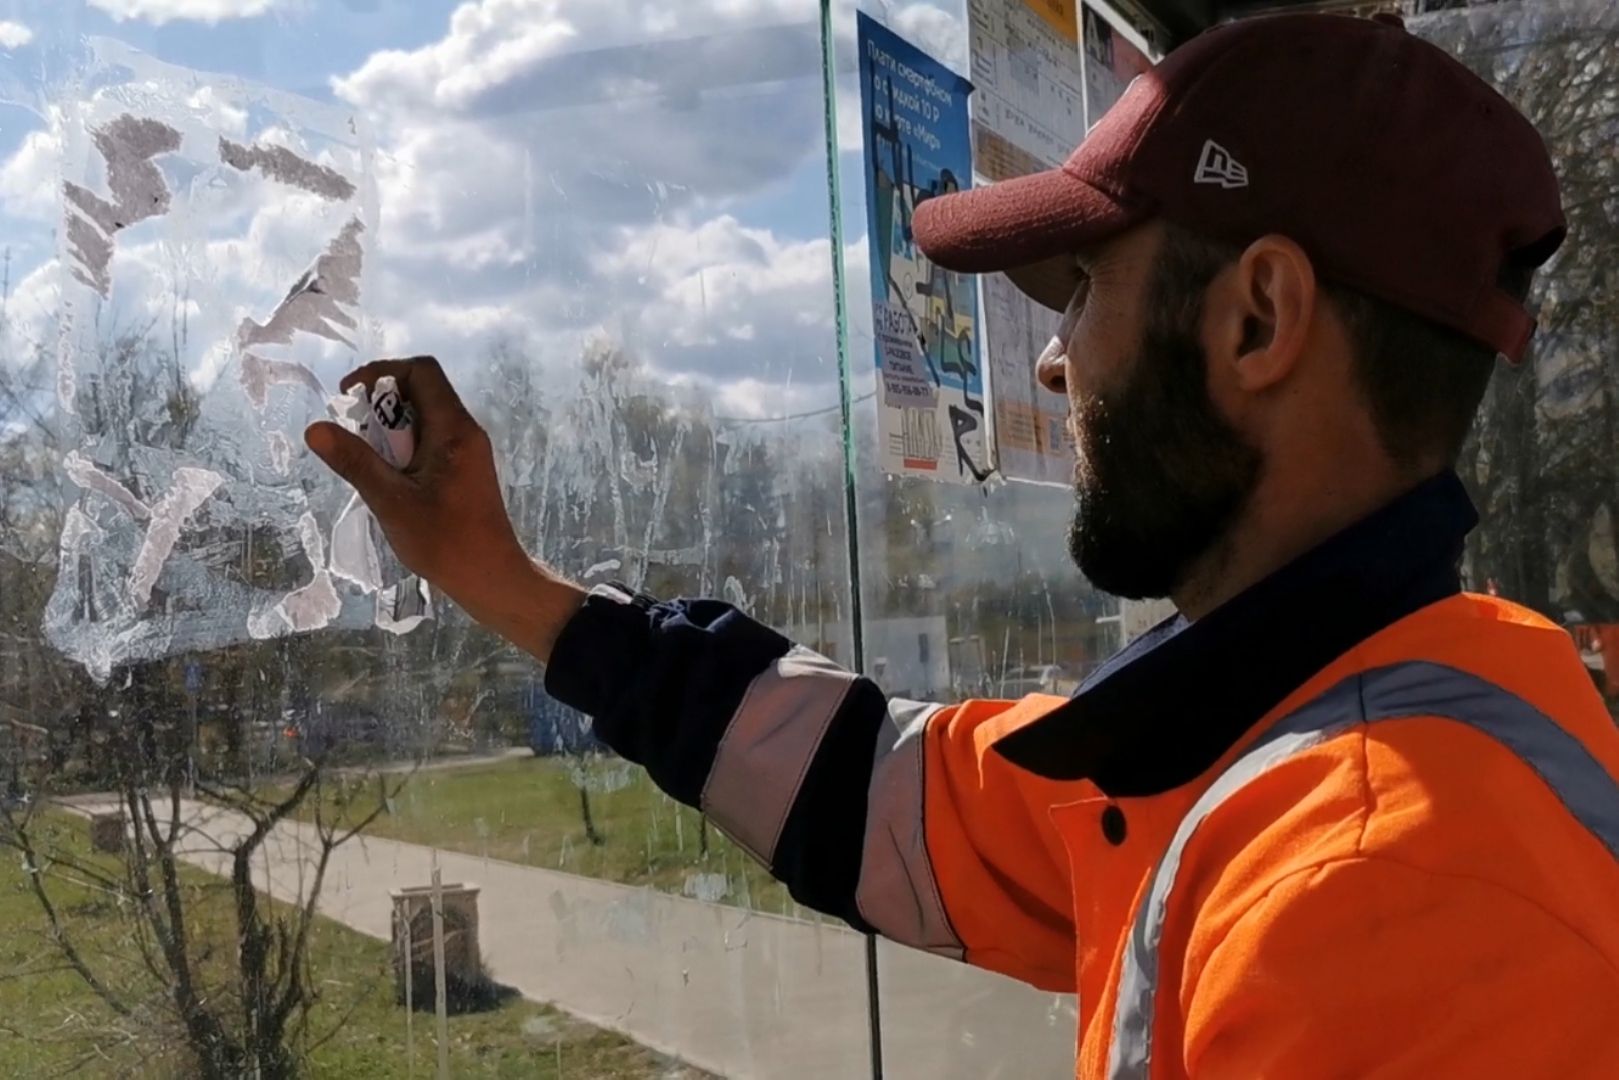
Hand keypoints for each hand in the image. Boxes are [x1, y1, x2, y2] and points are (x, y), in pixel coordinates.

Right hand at [304, 356, 582, 660]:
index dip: (382, 371)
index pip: (422, 370)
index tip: (349, 395)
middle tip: (353, 431)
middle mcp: (465, 431)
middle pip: (422, 390)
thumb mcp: (391, 501)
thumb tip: (315, 428)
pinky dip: (403, 447)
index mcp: (454, 428)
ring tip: (366, 458)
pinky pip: (429, 440)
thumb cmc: (446, 542)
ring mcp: (467, 450)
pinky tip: (387, 477)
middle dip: (381, 402)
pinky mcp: (463, 469)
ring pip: (423, 418)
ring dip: (390, 428)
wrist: (491, 577)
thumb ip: (355, 462)